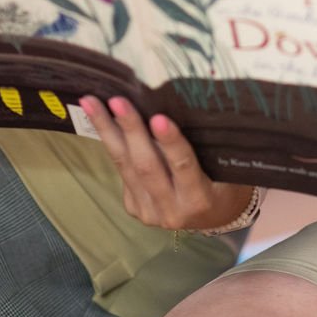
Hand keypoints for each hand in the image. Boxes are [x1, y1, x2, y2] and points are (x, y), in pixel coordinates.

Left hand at [78, 94, 254, 231]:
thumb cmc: (225, 180)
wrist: (216, 216)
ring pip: (125, 166)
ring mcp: (149, 212)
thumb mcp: (223, 167)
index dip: (170, 142)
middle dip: (130, 129)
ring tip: (91, 103)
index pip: (183, 166)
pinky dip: (112, 142)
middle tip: (117, 100)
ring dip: (107, 131)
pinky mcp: (135, 208)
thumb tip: (175, 106)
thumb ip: (201, 147)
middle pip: (146, 166)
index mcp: (199, 199)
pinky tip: (100, 119)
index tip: (159, 117)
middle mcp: (172, 210)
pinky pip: (122, 171)